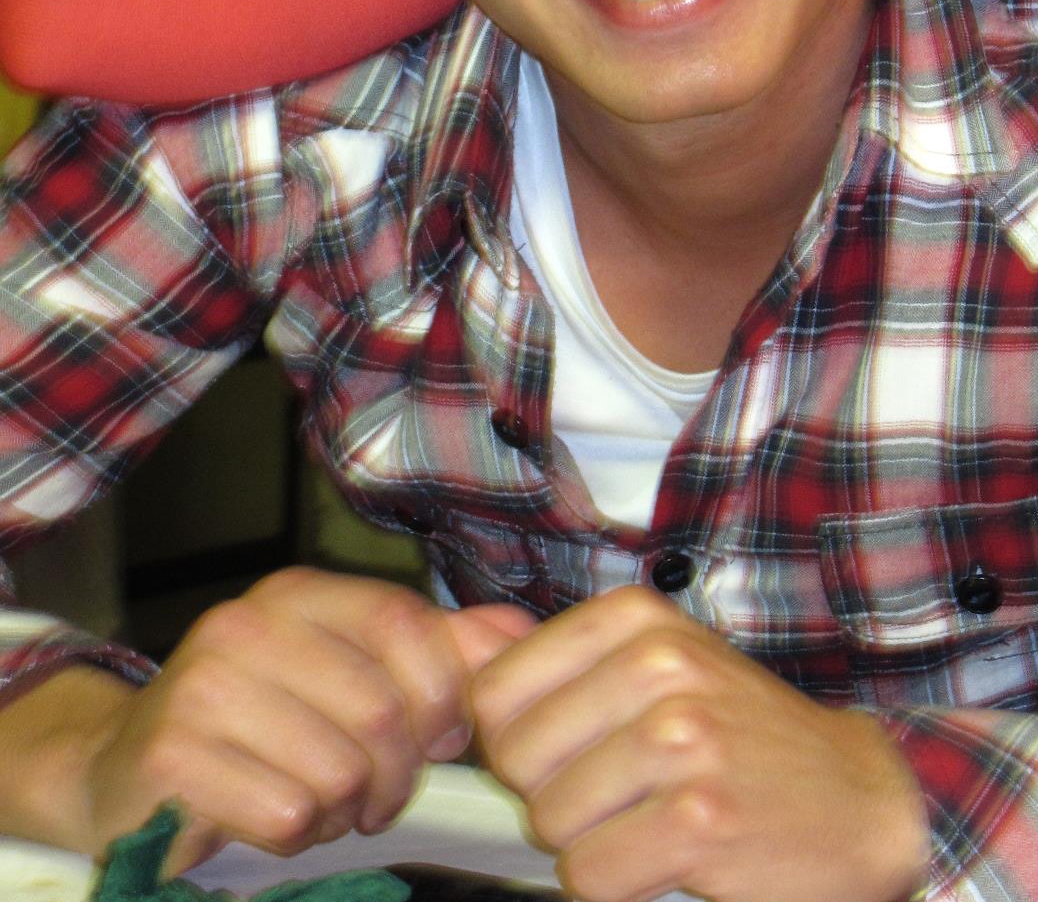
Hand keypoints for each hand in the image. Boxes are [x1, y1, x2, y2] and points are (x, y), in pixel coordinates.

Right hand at [73, 566, 473, 871]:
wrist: (125, 771)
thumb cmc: (261, 724)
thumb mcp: (350, 671)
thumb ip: (440, 650)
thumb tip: (523, 635)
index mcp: (300, 593)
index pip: (404, 626)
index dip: (442, 694)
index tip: (445, 740)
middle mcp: (246, 624)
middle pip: (380, 710)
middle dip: (396, 774)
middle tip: (376, 793)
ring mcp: (202, 687)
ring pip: (337, 770)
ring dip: (343, 810)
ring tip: (318, 802)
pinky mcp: (172, 757)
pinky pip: (285, 812)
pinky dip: (294, 834)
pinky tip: (273, 817)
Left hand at [461, 584, 929, 901]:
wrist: (860, 798)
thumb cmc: (746, 737)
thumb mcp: (664, 667)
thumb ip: (564, 665)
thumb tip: (461, 659)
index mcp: (638, 620)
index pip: (498, 690)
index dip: (516, 743)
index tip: (566, 754)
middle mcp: (658, 665)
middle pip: (517, 762)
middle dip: (552, 798)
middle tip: (619, 796)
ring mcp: (681, 740)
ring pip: (550, 822)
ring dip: (589, 844)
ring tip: (649, 823)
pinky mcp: (697, 820)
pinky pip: (588, 875)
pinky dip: (614, 884)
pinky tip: (665, 859)